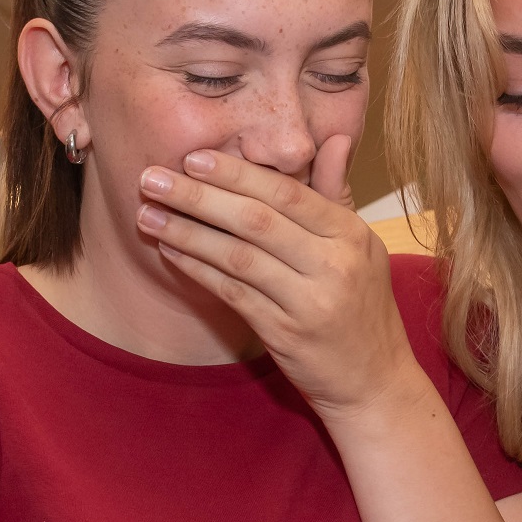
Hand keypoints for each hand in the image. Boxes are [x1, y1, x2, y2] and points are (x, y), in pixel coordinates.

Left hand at [135, 137, 418, 419]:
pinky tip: (170, 251)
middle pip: (256, 220)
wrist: (374, 382)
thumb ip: (338, 195)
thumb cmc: (362, 309)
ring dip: (187, 232)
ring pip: (238, 257)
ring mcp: (309, 301)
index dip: (236, 173)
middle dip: (198, 196)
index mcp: (351, 234)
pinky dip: (197, 269)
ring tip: (147, 214)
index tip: (193, 157)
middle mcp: (334, 264)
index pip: (287, 192)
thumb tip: (335, 139)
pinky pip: (231, 293)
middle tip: (152, 179)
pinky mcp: (285, 334)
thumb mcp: (362, 248)